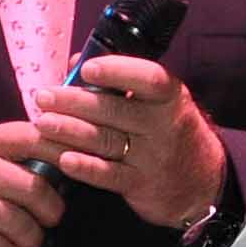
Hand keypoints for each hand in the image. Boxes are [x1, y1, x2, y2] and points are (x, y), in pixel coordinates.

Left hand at [28, 54, 227, 233]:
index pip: (148, 78)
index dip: (117, 71)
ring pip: (106, 140)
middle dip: (74, 102)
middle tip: (43, 96)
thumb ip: (119, 80)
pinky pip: (109, 175)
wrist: (203, 184)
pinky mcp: (141, 184)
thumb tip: (74, 62)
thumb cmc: (169, 131)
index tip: (87, 68)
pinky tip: (63, 159)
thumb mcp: (157, 102)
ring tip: (43, 123)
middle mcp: (163, 125)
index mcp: (169, 97)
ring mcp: (153, 156)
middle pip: (115, 109)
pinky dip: (85, 167)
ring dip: (70, 131)